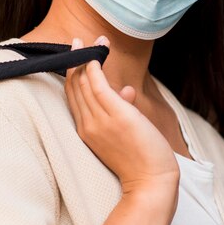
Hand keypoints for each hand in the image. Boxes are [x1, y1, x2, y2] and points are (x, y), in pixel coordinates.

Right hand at [65, 37, 179, 196]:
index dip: (73, 74)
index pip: (73, 97)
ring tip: (92, 41)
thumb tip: (127, 90)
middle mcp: (87, 124)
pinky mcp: (115, 115)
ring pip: (84, 84)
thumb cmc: (140, 160)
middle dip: (76, 61)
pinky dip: (94, 70)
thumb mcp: (126, 131)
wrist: (150, 183)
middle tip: (79, 41)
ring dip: (87, 59)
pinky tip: (95, 57)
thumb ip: (123, 108)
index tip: (78, 55)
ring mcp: (100, 120)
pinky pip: (97, 87)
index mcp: (86, 130)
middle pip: (74, 87)